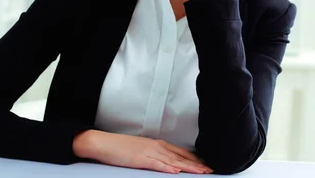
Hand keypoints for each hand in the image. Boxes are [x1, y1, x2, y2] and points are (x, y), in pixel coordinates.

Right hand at [73, 130, 212, 173]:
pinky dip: (167, 167)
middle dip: (196, 164)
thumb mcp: (142, 150)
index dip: (194, 159)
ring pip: (173, 161)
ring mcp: (149, 152)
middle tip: (209, 170)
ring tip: (200, 172)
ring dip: (188, 167)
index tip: (205, 164)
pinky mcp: (141, 159)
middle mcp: (157, 147)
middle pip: (181, 156)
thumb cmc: (121, 147)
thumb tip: (167, 162)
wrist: (104, 143)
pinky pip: (157, 164)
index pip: (180, 152)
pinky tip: (176, 171)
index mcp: (157, 144)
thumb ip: (155, 154)